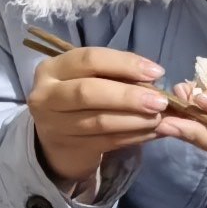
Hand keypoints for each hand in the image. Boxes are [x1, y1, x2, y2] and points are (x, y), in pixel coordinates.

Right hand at [28, 44, 169, 188]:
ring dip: (134, 120)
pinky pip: (106, 141)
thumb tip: (154, 78)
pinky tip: (152, 133)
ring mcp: (55, 125)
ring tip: (159, 119)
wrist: (55, 139)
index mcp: (52, 69)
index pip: (89, 59)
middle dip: (128, 96)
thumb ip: (114, 75)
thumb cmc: (78, 100)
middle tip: (160, 102)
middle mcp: (46, 96)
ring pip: (99, 121)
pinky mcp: (69, 148)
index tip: (155, 72)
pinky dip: (133, 137)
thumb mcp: (87, 78)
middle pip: (88, 92)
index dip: (124, 64)